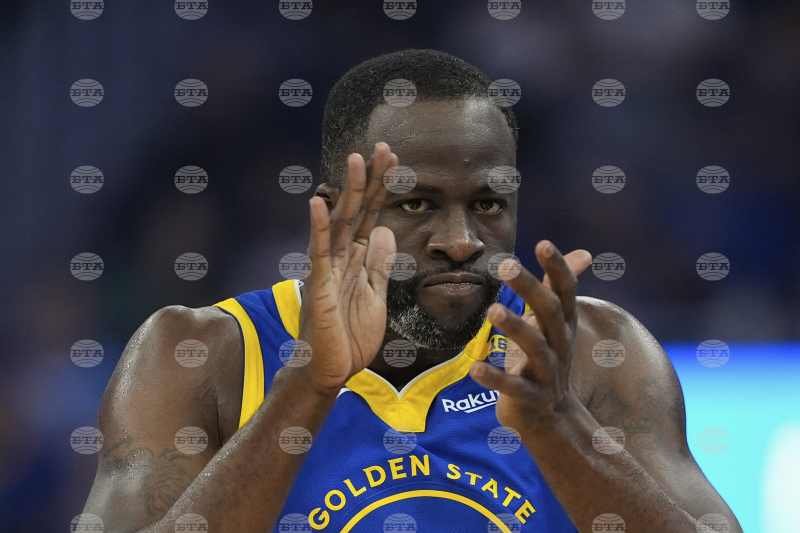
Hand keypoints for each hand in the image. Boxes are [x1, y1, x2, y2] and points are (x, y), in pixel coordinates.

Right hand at [298, 143, 398, 393]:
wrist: (330, 372)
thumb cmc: (349, 337)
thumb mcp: (375, 296)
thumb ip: (378, 265)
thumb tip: (386, 232)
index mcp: (356, 260)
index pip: (370, 215)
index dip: (382, 189)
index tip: (394, 161)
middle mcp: (340, 258)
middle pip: (356, 210)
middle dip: (370, 179)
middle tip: (381, 147)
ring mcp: (327, 270)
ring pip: (339, 223)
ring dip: (348, 191)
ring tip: (355, 159)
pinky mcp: (318, 287)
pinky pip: (319, 254)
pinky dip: (319, 228)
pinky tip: (319, 204)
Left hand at [470, 241, 586, 432]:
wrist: (551, 417)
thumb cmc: (547, 358)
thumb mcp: (555, 321)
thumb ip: (559, 286)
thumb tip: (584, 252)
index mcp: (563, 323)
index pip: (566, 291)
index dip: (558, 267)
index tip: (544, 243)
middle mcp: (559, 344)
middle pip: (549, 312)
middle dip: (529, 288)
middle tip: (505, 265)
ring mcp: (546, 371)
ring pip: (535, 347)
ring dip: (515, 327)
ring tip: (492, 310)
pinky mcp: (529, 396)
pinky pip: (513, 387)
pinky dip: (495, 378)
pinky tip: (475, 369)